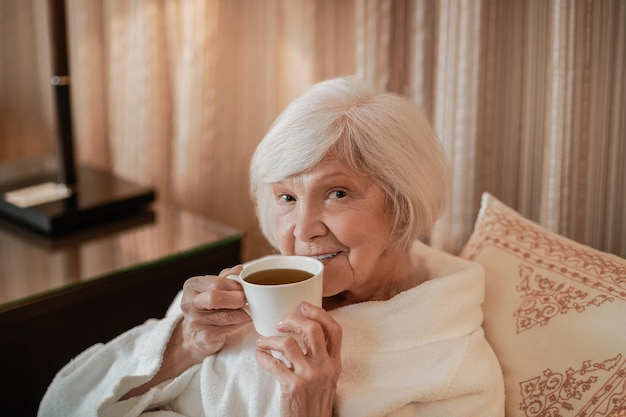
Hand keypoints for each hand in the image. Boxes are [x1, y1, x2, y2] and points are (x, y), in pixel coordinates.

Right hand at [122, 266, 251, 399]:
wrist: (190, 340)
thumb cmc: (206, 310)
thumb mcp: (211, 290)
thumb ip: (225, 278)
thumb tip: (241, 268)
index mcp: (192, 286)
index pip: (215, 280)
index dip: (234, 283)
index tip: (246, 287)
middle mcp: (189, 303)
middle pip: (214, 297)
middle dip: (235, 298)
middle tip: (247, 300)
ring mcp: (193, 323)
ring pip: (223, 315)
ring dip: (242, 314)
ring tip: (250, 312)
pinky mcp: (202, 339)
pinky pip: (225, 331)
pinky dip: (238, 326)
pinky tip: (245, 323)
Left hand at [255, 302, 341, 416]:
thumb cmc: (316, 401)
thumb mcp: (327, 376)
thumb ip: (321, 355)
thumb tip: (305, 329)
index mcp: (335, 362)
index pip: (335, 330)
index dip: (319, 313)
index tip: (304, 306)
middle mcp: (325, 367)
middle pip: (312, 330)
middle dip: (294, 320)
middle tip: (281, 322)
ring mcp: (309, 376)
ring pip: (289, 344)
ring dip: (270, 339)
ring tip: (263, 341)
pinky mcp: (293, 387)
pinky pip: (274, 363)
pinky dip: (263, 356)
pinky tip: (260, 355)